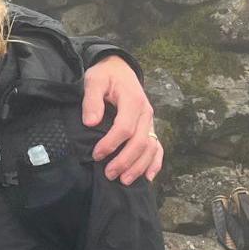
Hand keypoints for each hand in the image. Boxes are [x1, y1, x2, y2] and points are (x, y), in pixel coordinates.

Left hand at [81, 55, 162, 183]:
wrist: (119, 68)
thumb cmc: (105, 75)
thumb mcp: (94, 80)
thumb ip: (92, 100)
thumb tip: (90, 122)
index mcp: (133, 100)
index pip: (125, 128)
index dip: (111, 144)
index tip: (96, 155)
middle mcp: (145, 113)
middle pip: (140, 142)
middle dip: (125, 161)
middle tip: (109, 174)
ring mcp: (150, 122)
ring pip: (150, 148)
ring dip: (139, 166)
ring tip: (124, 181)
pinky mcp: (149, 127)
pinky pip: (157, 147)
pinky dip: (155, 163)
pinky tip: (148, 178)